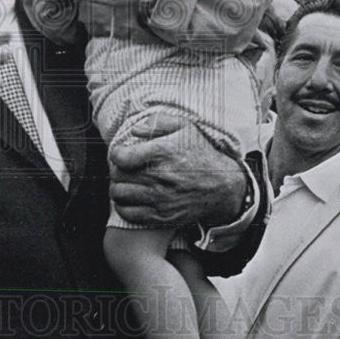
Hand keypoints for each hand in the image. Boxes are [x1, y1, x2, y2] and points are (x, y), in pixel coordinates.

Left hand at [108, 112, 244, 227]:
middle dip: (117, 169)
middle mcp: (159, 177)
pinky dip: (124, 206)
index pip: (120, 157)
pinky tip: (131, 198)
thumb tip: (135, 131)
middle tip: (124, 167)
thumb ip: (158, 122)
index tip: (122, 153)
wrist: (223, 188)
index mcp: (162, 152)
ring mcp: (160, 199)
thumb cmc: (202, 154)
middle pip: (117, 176)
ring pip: (119, 195)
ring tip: (126, 182)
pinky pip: (128, 214)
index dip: (116, 153)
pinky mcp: (161, 216)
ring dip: (118, 187)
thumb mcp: (186, 128)